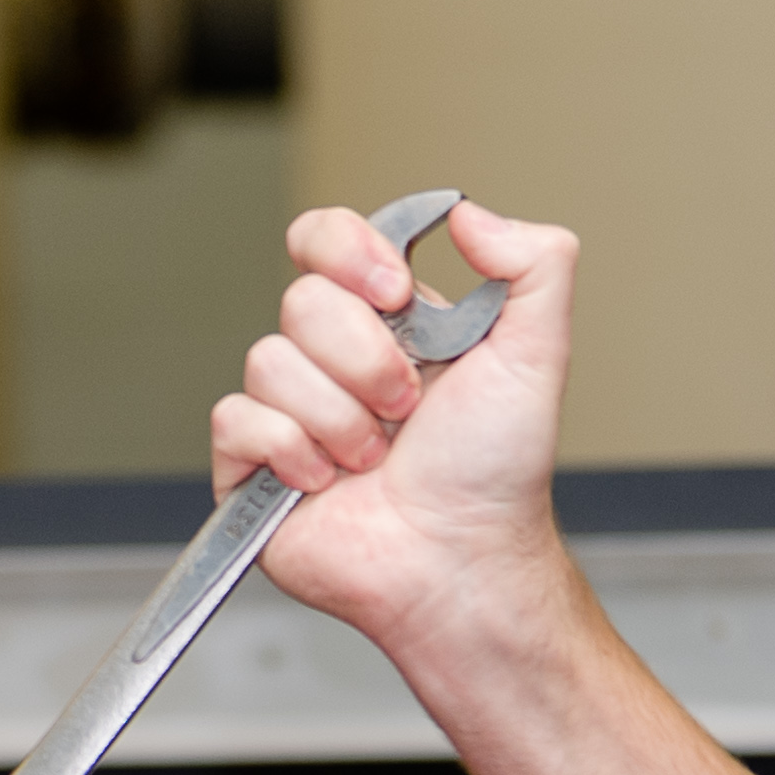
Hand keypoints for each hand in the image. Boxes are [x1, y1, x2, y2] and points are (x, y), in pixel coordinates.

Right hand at [209, 198, 589, 669]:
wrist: (461, 562)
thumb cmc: (498, 475)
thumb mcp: (538, 353)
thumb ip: (534, 261)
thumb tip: (467, 212)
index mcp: (388, 320)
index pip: (327, 239)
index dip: (349, 253)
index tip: (398, 293)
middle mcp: (332, 359)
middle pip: (300, 301)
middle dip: (366, 361)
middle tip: (407, 411)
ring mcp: (287, 411)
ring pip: (268, 362)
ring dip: (340, 419)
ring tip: (376, 460)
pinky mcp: (250, 465)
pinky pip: (236, 419)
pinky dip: (292, 452)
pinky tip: (327, 483)